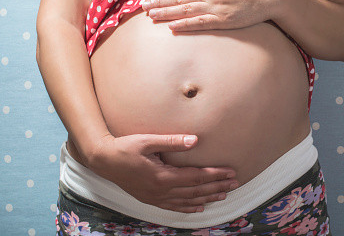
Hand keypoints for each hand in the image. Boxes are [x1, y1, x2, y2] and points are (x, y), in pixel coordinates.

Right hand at [86, 133, 238, 212]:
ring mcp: (155, 197)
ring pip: (187, 201)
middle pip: (196, 191)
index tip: (231, 172)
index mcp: (163, 176)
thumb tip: (195, 140)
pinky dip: (188, 207)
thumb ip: (172, 141)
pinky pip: (173, 206)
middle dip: (217, 187)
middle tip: (235, 183)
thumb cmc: (124, 147)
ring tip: (224, 195)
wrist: (103, 160)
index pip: (196, 177)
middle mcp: (161, 190)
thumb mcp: (148, 141)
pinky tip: (199, 207)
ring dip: (207, 198)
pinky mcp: (150, 199)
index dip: (215, 175)